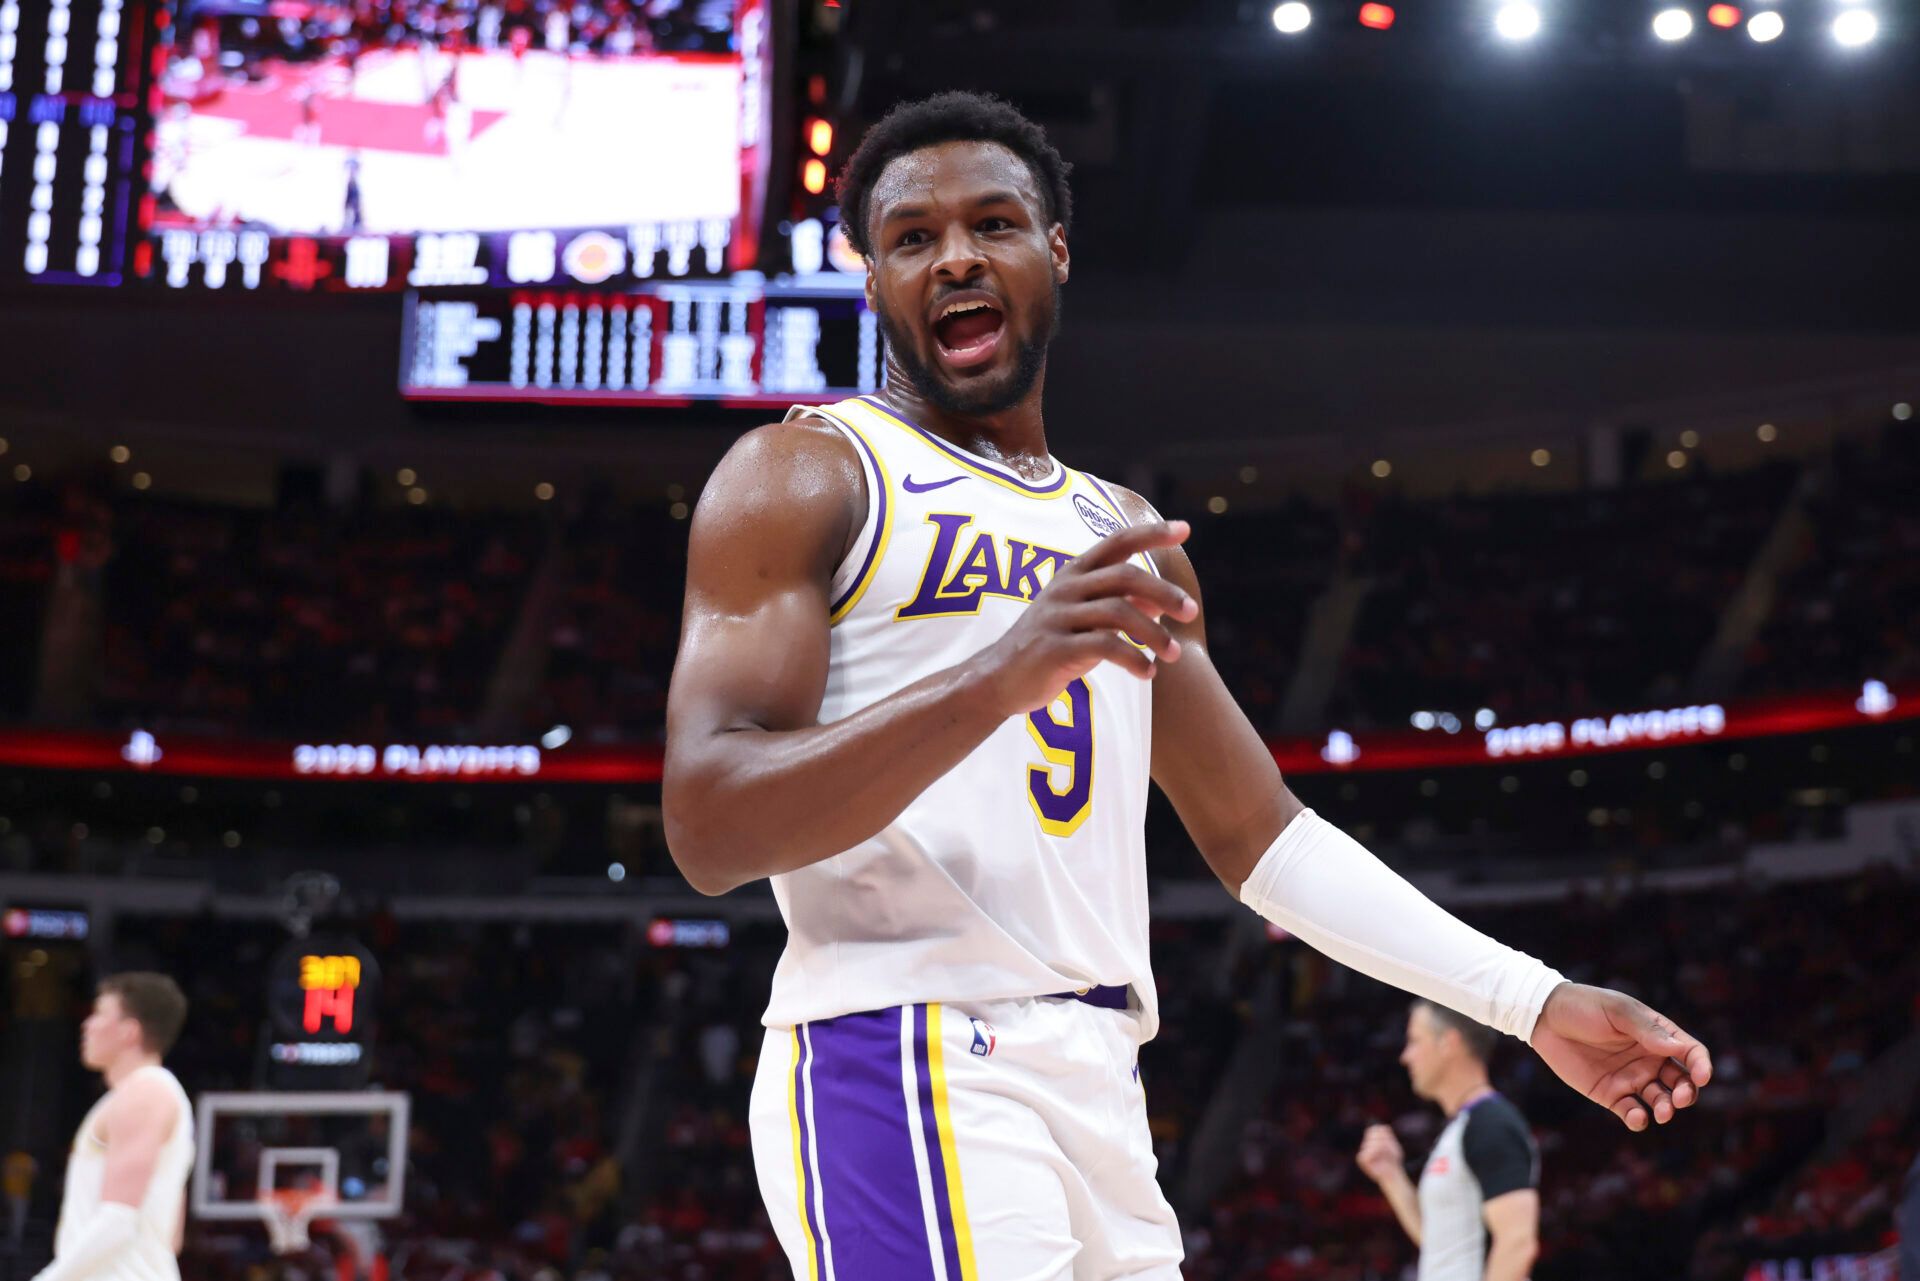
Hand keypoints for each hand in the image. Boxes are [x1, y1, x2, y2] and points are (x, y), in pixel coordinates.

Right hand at [974, 520, 1197, 714]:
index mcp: (1072, 574)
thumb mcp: (1083, 619)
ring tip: (1172, 654)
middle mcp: (1065, 588)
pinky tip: (1148, 673)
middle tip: (1190, 612)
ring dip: (1154, 633)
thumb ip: (1119, 606)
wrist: (998, 679)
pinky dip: (1134, 659)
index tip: (1184, 528)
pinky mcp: (1054, 648)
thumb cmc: (1048, 646)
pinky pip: (1105, 647)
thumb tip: (1160, 601)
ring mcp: (1057, 616)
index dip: (1150, 533)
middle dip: (1164, 592)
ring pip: (1119, 612)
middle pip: (1125, 576)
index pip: (1116, 543)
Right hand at [1355, 1123, 1404, 1183]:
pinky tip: (1379, 1160)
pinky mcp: (1361, 1159)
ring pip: (1371, 1143)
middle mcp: (1367, 1144)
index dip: (1384, 1135)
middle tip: (1389, 1152)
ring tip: (1385, 1157)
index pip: (1375, 1129)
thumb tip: (1382, 1126)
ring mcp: (1363, 1151)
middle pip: (1373, 1134)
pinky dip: (1375, 1155)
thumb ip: (1387, 1135)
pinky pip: (1367, 1152)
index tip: (1390, 1143)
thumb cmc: (1393, 1160)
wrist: (1393, 1174)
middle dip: (1383, 1142)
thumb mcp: (1393, 1145)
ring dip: (1381, 1149)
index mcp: (1373, 1139)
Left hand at [1529, 982, 1712, 1131]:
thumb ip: (1646, 1029)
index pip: (1690, 1053)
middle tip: (1680, 1098)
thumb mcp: (1616, 1011)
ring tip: (1662, 1112)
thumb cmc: (1584, 1006)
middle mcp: (1650, 1059)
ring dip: (1667, 1109)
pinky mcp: (1611, 1094)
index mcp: (1657, 1035)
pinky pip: (1632, 1112)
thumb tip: (1678, 1049)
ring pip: (1661, 1101)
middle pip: (1682, 1082)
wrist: (1545, 1018)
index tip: (1702, 1077)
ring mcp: (1632, 1078)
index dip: (1701, 1066)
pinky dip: (1639, 1119)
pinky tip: (1636, 1115)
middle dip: (1688, 1093)